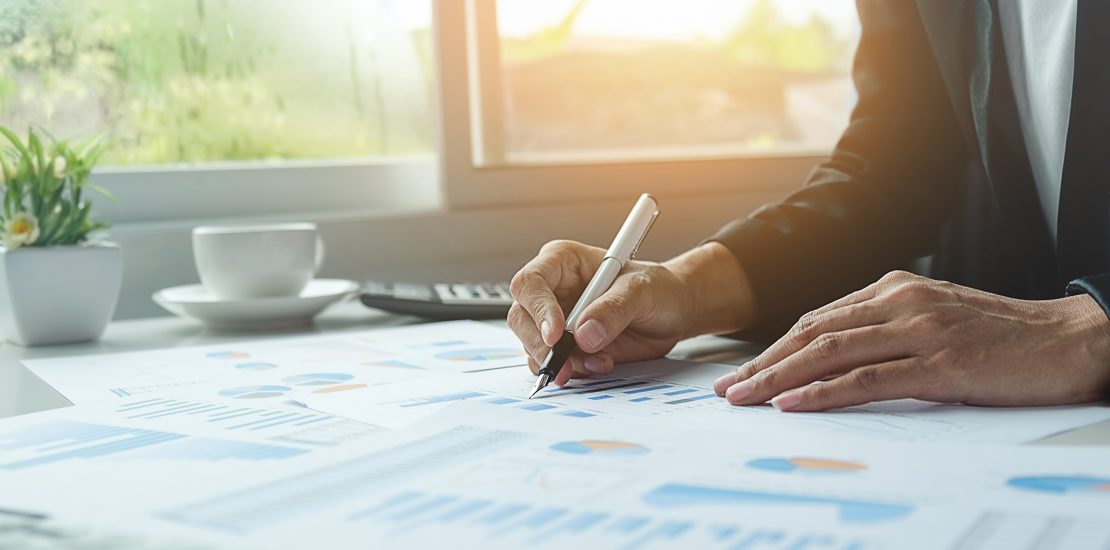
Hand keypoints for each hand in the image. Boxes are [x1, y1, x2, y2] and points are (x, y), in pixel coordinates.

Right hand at [508, 240, 693, 384]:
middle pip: (522, 317)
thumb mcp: (642, 290)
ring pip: (532, 345)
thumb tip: (585, 333)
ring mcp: (556, 320)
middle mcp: (553, 291)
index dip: (539, 308)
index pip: (531, 282)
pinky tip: (599, 364)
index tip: (558, 333)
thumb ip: (614, 308)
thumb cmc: (656, 288)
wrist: (671, 313)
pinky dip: (571, 371)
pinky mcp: (565, 346)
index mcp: (562, 262)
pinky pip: (552, 363)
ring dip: (561, 361)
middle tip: (567, 361)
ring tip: (600, 360)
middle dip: (542, 344)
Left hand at [713, 270, 1109, 410]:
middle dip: (763, 362)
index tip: (745, 370)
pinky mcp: (938, 363)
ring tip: (745, 399)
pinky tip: (791, 405)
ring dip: (778, 377)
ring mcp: (918, 330)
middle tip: (728, 389)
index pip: (818, 319)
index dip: (775, 347)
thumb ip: (888, 331)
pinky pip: (866, 378)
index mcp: (895, 290)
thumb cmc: (1003, 337)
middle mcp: (899, 302)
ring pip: (828, 352)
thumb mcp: (935, 321)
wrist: (1070, 341)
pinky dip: (821, 393)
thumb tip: (836, 360)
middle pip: (812, 332)